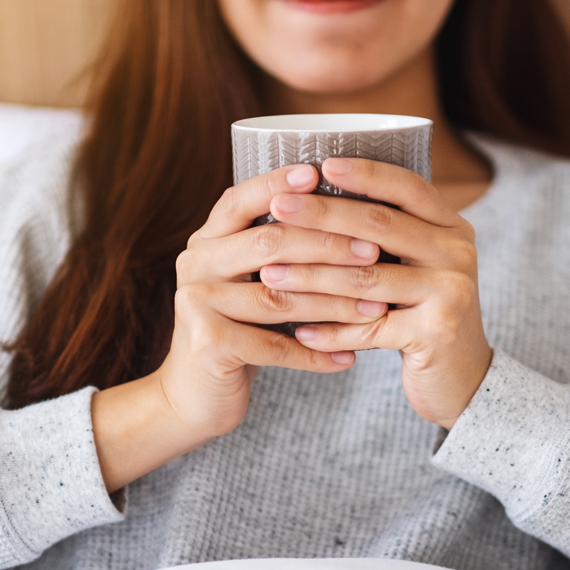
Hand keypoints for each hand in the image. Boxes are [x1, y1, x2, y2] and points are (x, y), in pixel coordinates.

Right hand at [91, 162, 387, 489]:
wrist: (192, 396)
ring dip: (333, 303)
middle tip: (375, 252)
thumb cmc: (237, 332)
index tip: (320, 173)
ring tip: (377, 308)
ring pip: (278, 297)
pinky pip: (275, 347)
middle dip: (328, 246)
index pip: (241, 199)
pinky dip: (316, 353)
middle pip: (269, 244)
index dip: (278, 184)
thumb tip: (346, 212)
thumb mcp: (248, 283)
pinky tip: (349, 358)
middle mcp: (195, 264)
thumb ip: (275, 252)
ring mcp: (197, 304)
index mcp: (206, 241)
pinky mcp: (208, 345)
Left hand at [259, 157, 492, 428]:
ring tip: (269, 276)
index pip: (407, 187)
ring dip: (312, 277)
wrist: (463, 378)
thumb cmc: (423, 314)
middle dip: (323, 215)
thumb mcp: (417, 266)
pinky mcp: (437, 332)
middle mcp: (458, 252)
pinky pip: (370, 329)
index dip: (365, 173)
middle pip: (380, 226)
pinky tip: (298, 331)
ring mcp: (451, 292)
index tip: (320, 164)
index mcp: (451, 227)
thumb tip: (316, 197)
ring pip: (367, 278)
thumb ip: (387, 235)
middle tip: (277, 208)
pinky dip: (331, 331)